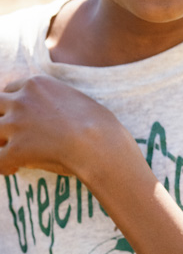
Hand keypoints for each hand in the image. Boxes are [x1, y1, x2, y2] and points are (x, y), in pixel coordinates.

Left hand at [0, 75, 127, 180]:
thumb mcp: (77, 102)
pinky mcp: (16, 148)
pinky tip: (14, 169)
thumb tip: (50, 121)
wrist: (102, 143)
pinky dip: (2, 165)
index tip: (21, 117)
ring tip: (9, 153)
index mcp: (37, 84)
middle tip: (10, 133)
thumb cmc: (100, 124)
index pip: (11, 89)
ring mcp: (17, 123)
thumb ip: (57, 104)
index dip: (14, 104)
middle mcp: (22, 100)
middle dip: (0, 118)